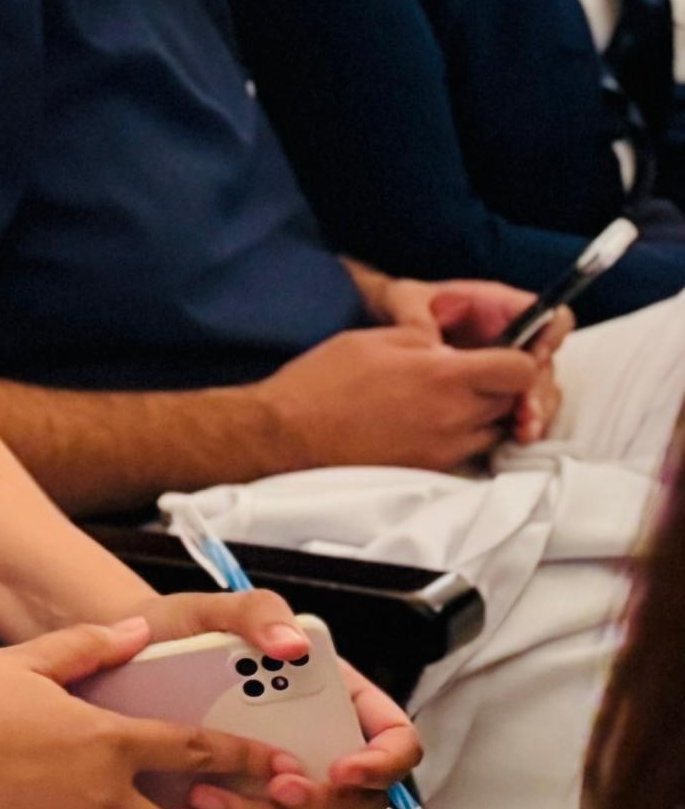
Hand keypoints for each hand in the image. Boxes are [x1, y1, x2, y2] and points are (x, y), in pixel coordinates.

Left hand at [121, 596, 397, 808]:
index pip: (393, 736)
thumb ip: (259, 613)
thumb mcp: (215, 609)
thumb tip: (293, 643)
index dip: (385, 761)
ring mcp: (278, 771)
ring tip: (208, 794)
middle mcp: (314, 739)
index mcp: (333, 694)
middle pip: (357, 794)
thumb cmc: (184, 630)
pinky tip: (188, 808)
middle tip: (281, 787)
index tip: (346, 768)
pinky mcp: (238, 793)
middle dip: (327, 802)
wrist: (128, 655)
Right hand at [256, 325, 539, 472]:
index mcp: (444, 375)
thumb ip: (427, 341)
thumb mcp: (375, 339)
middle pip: (512, 402)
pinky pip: (467, 451)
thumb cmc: (324, 381)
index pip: (521, 370)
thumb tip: (455, 348)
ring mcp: (445, 447)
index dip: (519, 358)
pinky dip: (459, 436)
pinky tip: (429, 424)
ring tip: (447, 402)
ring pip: (493, 429)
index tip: (501, 354)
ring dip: (482, 414)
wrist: (287, 433)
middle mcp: (455, 415)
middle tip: (469, 376)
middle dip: (499, 387)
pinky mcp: (430, 469)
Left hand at [400, 279, 572, 444]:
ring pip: (541, 391)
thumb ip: (412, 311)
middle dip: (540, 388)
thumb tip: (426, 339)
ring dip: (537, 411)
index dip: (551, 337)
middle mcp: (517, 340)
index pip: (551, 320)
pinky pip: (523, 410)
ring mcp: (510, 368)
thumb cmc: (406, 305)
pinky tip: (516, 437)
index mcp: (503, 309)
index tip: (534, 357)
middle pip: (547, 365)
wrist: (396, 326)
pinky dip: (524, 423)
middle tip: (528, 409)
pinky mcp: (500, 392)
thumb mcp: (403, 297)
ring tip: (524, 430)